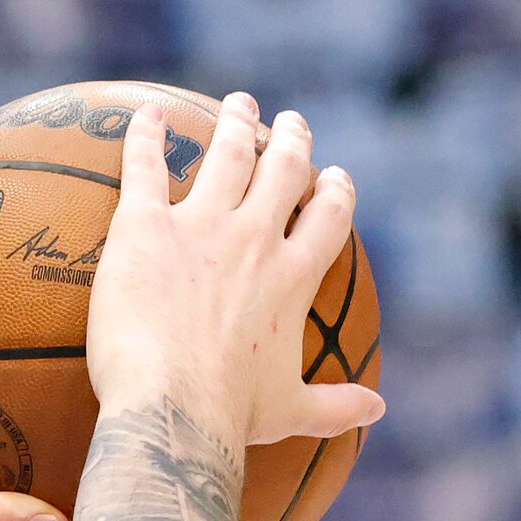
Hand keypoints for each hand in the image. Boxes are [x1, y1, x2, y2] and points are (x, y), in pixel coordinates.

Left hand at [86, 94, 388, 447]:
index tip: (335, 177)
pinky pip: (146, 166)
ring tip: (239, 104)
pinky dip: (147, 135)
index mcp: (294, 278)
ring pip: (229, 154)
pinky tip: (147, 113)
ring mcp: (201, 226)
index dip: (335, 192)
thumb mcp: (290, 411)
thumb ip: (335, 405)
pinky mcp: (144, 227)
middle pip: (285, 170)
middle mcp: (255, 240)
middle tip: (290, 122)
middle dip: (293, 140)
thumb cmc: (229, 416)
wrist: (172, 410)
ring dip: (237, 124)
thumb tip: (377, 411)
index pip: (329, 218)